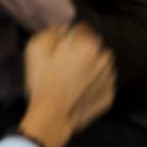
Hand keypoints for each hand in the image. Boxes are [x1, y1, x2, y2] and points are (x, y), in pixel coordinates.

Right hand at [17, 23, 115, 146]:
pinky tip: (78, 93)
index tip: (59, 50)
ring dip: (89, 69)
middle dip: (81, 53)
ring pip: (99, 66)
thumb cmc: (43, 81)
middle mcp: (105, 58)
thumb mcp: (36, 47)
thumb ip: (53, 31)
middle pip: (93, 47)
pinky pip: (101, 85)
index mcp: (88, 43)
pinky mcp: (109, 96)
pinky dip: (93, 86)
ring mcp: (109, 78)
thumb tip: (64, 29)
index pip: (81, 29)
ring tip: (71, 82)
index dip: (68, 38)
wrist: (52, 117)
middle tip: (64, 67)